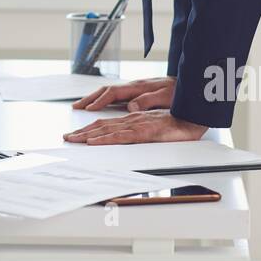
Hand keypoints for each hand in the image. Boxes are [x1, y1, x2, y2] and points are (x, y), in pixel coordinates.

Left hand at [63, 110, 207, 144]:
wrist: (194, 118)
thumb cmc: (178, 122)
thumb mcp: (155, 125)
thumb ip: (140, 128)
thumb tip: (126, 133)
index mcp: (133, 118)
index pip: (106, 123)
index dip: (89, 128)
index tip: (76, 135)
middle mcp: (131, 119)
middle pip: (101, 125)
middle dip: (82, 132)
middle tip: (67, 138)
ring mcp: (137, 125)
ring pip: (106, 130)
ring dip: (87, 135)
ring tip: (73, 139)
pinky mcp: (144, 132)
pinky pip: (121, 136)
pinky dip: (105, 139)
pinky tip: (94, 142)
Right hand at [72, 76, 175, 111]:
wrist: (189, 84)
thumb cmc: (179, 92)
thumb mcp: (166, 97)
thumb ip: (148, 101)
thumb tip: (130, 107)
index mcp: (138, 87)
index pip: (113, 93)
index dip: (100, 100)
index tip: (89, 108)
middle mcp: (134, 86)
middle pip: (106, 91)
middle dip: (90, 98)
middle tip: (76, 106)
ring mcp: (135, 89)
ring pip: (109, 92)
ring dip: (94, 98)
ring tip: (82, 106)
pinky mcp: (137, 92)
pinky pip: (115, 95)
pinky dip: (104, 99)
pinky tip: (101, 105)